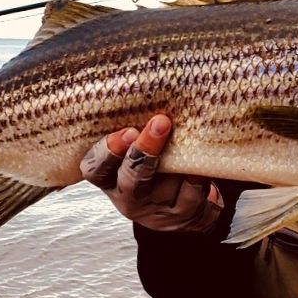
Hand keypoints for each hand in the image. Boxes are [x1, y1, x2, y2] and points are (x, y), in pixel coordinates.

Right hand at [80, 114, 222, 231]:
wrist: (179, 203)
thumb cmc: (153, 160)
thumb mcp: (135, 144)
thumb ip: (134, 122)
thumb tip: (147, 78)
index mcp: (109, 177)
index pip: (95, 168)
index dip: (108, 151)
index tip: (127, 131)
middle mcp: (128, 198)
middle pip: (130, 180)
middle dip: (145, 151)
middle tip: (161, 122)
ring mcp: (156, 212)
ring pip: (167, 188)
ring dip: (179, 162)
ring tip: (190, 138)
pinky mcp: (182, 219)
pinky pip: (193, 197)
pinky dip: (199, 178)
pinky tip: (202, 165)